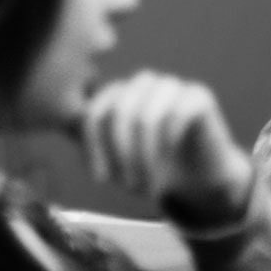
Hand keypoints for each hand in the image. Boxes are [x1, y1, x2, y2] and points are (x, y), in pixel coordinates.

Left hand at [81, 70, 253, 226]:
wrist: (200, 181)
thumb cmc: (154, 169)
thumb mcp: (115, 159)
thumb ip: (93, 140)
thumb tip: (70, 123)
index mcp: (121, 94)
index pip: (96, 110)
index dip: (94, 146)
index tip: (102, 179)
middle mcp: (145, 83)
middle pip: (120, 109)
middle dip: (122, 153)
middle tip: (130, 187)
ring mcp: (173, 86)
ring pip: (146, 114)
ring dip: (144, 156)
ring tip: (149, 184)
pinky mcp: (199, 96)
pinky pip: (176, 115)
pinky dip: (168, 147)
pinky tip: (169, 165)